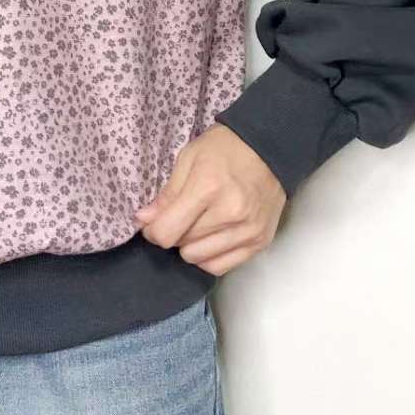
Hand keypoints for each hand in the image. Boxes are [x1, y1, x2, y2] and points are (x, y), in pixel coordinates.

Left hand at [133, 122, 286, 274]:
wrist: (270, 148)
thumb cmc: (226, 148)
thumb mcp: (188, 158)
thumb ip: (167, 193)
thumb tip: (144, 220)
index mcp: (208, 188)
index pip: (168, 231)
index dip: (153, 231)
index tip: (152, 223)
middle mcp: (230, 214)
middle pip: (183, 246)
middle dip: (173, 234)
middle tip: (179, 217)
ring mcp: (248, 230)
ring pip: (200, 259)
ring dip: (191, 246)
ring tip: (197, 225)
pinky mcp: (260, 242)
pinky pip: (222, 267)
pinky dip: (209, 257)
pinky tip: (210, 238)